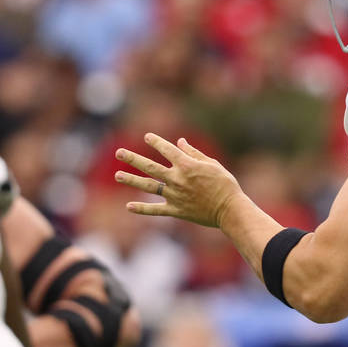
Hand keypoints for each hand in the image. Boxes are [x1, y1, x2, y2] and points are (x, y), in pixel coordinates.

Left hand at [115, 133, 241, 227]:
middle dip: (133, 158)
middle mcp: (177, 179)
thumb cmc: (225, 184)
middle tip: (119, 152)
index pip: (167, 150)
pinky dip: (142, 208)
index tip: (147, 137)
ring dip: (131, 180)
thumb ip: (193, 153)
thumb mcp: (212, 164)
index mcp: (187, 165)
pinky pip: (156, 209)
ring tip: (117, 175)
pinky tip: (129, 206)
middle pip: (150, 167)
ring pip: (148, 186)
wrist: (230, 209)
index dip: (156, 142)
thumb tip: (180, 142)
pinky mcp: (176, 210)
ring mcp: (175, 195)